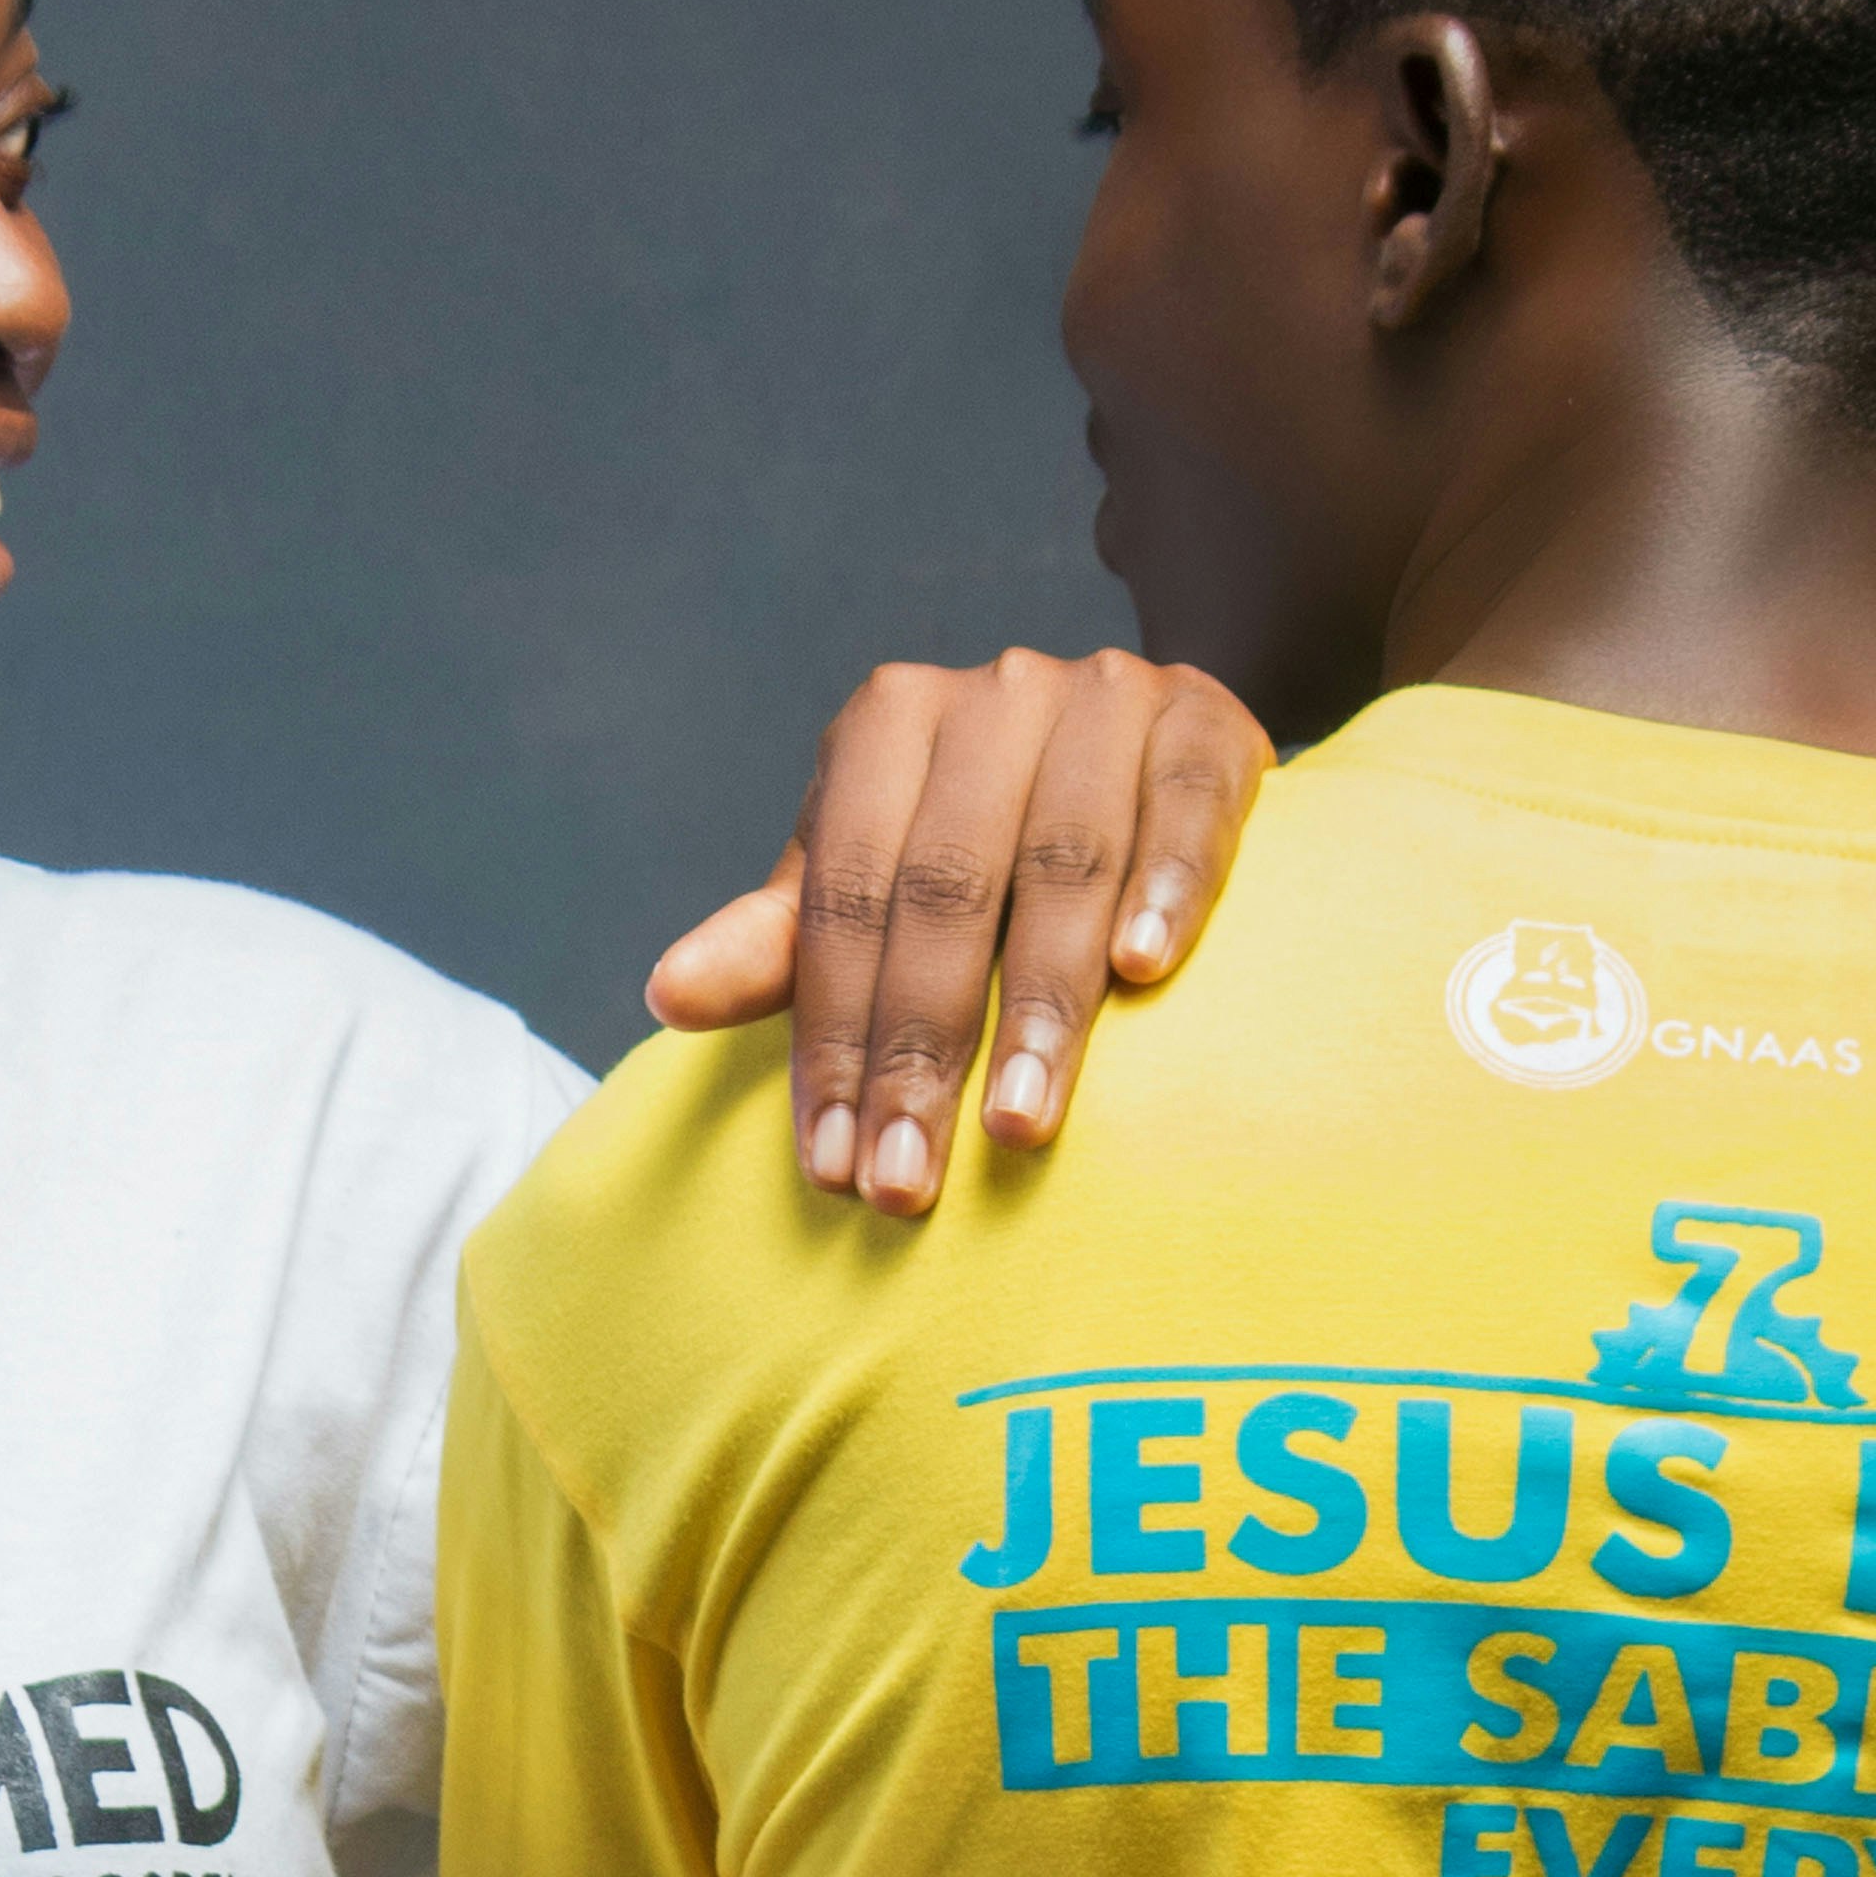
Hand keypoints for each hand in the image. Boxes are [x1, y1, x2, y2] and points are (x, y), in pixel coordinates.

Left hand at [647, 650, 1270, 1215]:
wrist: (1134, 738)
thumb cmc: (980, 834)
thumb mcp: (875, 873)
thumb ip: (782, 941)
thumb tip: (666, 999)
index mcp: (888, 720)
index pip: (844, 897)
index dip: (831, 1034)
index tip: (832, 1165)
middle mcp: (993, 693)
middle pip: (944, 889)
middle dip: (919, 1048)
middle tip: (906, 1183)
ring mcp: (1107, 697)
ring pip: (1065, 861)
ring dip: (1040, 1003)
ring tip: (1017, 1123)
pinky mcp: (1209, 722)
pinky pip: (1189, 807)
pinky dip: (1167, 888)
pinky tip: (1145, 972)